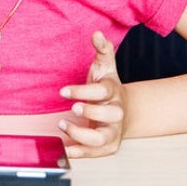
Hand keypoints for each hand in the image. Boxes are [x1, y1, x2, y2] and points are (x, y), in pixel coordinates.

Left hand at [58, 31, 125, 157]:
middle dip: (92, 111)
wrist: (123, 111)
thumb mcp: (105, 68)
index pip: (103, 90)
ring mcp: (114, 130)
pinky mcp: (108, 146)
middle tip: (73, 108)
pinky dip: (81, 153)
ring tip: (63, 125)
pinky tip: (66, 149)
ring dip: (82, 134)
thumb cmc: (108, 88)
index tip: (63, 91)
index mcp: (114, 92)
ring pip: (103, 138)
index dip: (83, 91)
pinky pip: (96, 153)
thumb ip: (102, 50)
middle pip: (112, 113)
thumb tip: (97, 33)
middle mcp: (117, 112)